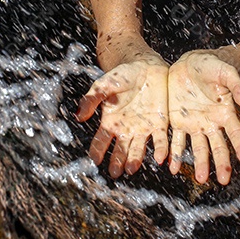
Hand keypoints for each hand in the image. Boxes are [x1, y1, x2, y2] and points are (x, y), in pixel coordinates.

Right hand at [76, 60, 169, 178]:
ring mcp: (143, 128)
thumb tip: (79, 116)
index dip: (97, 151)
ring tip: (131, 169)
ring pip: (138, 149)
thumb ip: (92, 100)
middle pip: (120, 150)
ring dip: (135, 160)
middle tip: (115, 172)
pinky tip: (159, 159)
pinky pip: (160, 140)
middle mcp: (126, 129)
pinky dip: (160, 150)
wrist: (146, 66)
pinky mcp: (160, 124)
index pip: (101, 140)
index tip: (95, 160)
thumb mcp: (104, 85)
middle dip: (117, 162)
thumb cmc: (123, 75)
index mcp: (110, 121)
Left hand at [167, 51, 239, 184]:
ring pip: (198, 148)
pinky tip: (173, 167)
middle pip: (218, 147)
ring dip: (200, 164)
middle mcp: (212, 123)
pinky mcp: (178, 121)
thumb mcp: (224, 71)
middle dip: (222, 164)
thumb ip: (236, 84)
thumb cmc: (211, 66)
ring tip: (200, 179)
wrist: (189, 63)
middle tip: (224, 181)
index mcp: (225, 112)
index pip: (237, 133)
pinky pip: (177, 141)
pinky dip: (175, 154)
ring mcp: (195, 124)